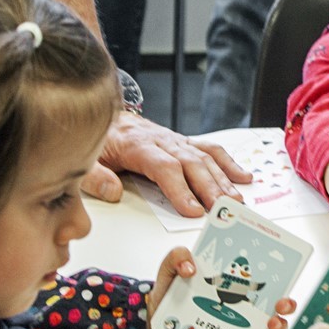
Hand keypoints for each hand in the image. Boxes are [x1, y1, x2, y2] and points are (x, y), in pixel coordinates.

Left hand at [83, 112, 251, 216]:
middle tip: (223, 209)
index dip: (180, 189)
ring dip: (223, 179)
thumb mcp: (85, 158)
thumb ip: (94, 177)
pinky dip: (228, 163)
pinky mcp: (183, 142)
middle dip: (210, 187)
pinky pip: (210, 149)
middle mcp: (161, 140)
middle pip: (191, 163)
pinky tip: (243, 177)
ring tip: (236, 200)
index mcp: (137, 145)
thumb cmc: (98, 141)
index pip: (164, 167)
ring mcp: (175, 140)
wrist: (105, 118)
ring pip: (204, 157)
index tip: (193, 210)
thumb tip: (112, 192)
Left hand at [146, 248, 296, 328]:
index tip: (282, 274)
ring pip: (269, 326)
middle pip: (274, 302)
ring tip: (271, 325)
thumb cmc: (170, 289)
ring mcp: (237, 323)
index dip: (278, 274)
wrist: (156, 318)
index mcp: (233, 280)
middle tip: (281, 304)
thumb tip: (190, 267)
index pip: (261, 275)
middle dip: (286, 303)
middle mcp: (241, 302)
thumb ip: (178, 257)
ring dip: (278, 325)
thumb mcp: (171, 267)